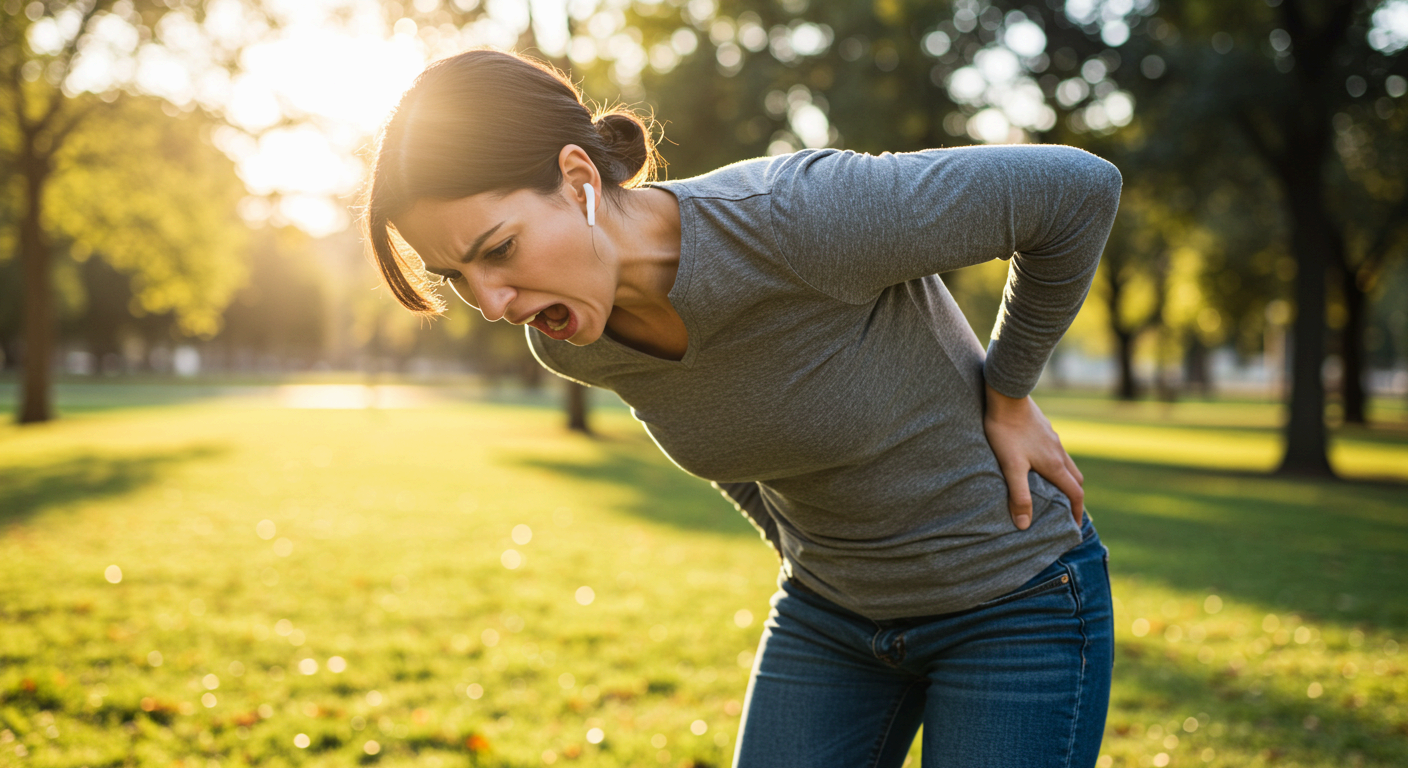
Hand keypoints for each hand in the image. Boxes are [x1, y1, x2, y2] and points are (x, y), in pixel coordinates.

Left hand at [983, 383, 1083, 530]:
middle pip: (1075, 479)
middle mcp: (1059, 452)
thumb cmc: (1006, 432)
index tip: (1075, 527)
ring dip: (1065, 479)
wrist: (1007, 396)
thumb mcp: (1011, 467)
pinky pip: (1056, 452)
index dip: (1077, 513)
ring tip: (1053, 490)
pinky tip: (1039, 463)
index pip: (1075, 494)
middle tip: (1067, 511)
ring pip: (1067, 464)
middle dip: (1074, 497)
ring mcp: (1053, 439)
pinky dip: (1056, 464)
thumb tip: (1024, 525)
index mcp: (1055, 465)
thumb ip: (1019, 495)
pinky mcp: (1045, 430)